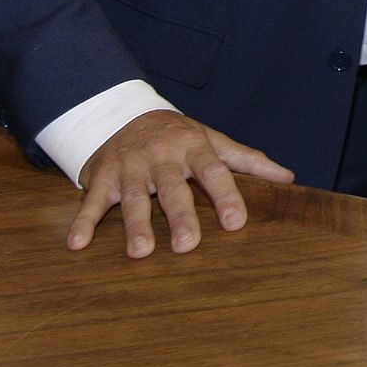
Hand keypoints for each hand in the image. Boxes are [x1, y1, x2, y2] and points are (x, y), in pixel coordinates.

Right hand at [66, 109, 293, 257]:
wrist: (124, 114)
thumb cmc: (178, 136)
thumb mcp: (212, 140)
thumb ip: (247, 161)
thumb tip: (289, 180)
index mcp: (192, 147)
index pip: (213, 172)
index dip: (225, 196)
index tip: (236, 223)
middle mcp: (161, 156)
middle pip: (172, 189)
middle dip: (179, 216)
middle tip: (187, 246)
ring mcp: (129, 166)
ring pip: (133, 198)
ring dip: (134, 225)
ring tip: (140, 252)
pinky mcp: (102, 176)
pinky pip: (91, 200)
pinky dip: (82, 221)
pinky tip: (77, 244)